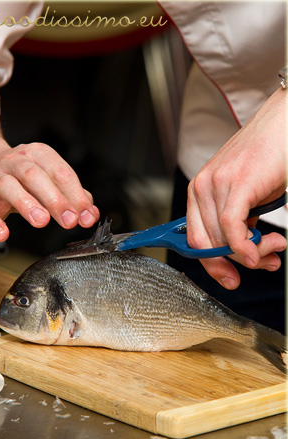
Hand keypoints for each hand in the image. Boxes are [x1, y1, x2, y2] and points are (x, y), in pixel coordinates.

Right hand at [0, 136, 99, 241]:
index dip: (76, 195)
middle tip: (69, 220)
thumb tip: (90, 214)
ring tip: (41, 220)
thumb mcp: (48, 179)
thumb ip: (71, 196)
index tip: (85, 216)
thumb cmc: (20, 176)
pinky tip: (2, 234)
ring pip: (10, 186)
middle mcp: (16, 162)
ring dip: (27, 204)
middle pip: (37, 177)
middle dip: (56, 199)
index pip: (60, 173)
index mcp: (38, 156)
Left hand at [186, 87, 286, 288]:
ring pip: (223, 240)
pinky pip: (231, 229)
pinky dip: (244, 248)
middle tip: (263, 263)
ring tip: (275, 247)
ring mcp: (215, 185)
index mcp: (199, 191)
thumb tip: (243, 253)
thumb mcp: (246, 195)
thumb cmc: (267, 157)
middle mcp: (201, 188)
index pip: (195, 240)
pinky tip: (259, 253)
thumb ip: (237, 222)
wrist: (284, 124)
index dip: (212, 265)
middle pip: (207, 245)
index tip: (229, 279)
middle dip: (237, 263)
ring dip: (253, 254)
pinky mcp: (235, 184)